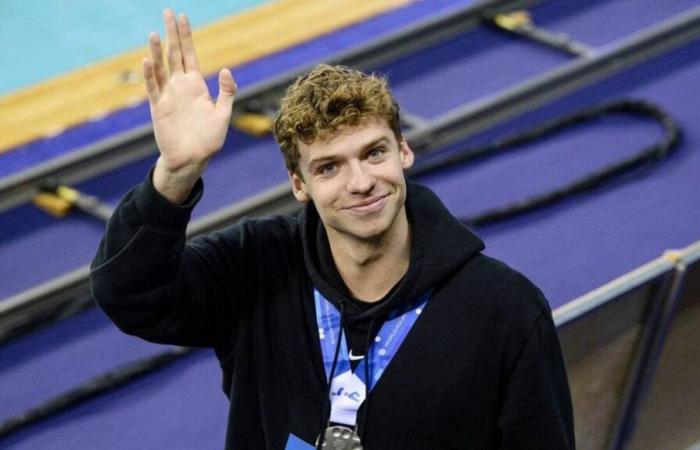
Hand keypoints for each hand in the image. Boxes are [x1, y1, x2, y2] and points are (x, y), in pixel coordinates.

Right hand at [144, 10, 236, 201]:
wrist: (193, 158)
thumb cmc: (209, 139)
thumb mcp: (223, 114)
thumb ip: (226, 91)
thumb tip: (225, 70)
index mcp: (196, 85)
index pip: (189, 54)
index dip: (186, 36)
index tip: (183, 17)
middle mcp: (180, 87)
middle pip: (173, 54)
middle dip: (171, 34)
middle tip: (167, 12)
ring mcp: (168, 96)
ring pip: (161, 68)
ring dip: (157, 51)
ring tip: (155, 33)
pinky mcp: (159, 108)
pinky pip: (153, 88)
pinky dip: (150, 75)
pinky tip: (147, 60)